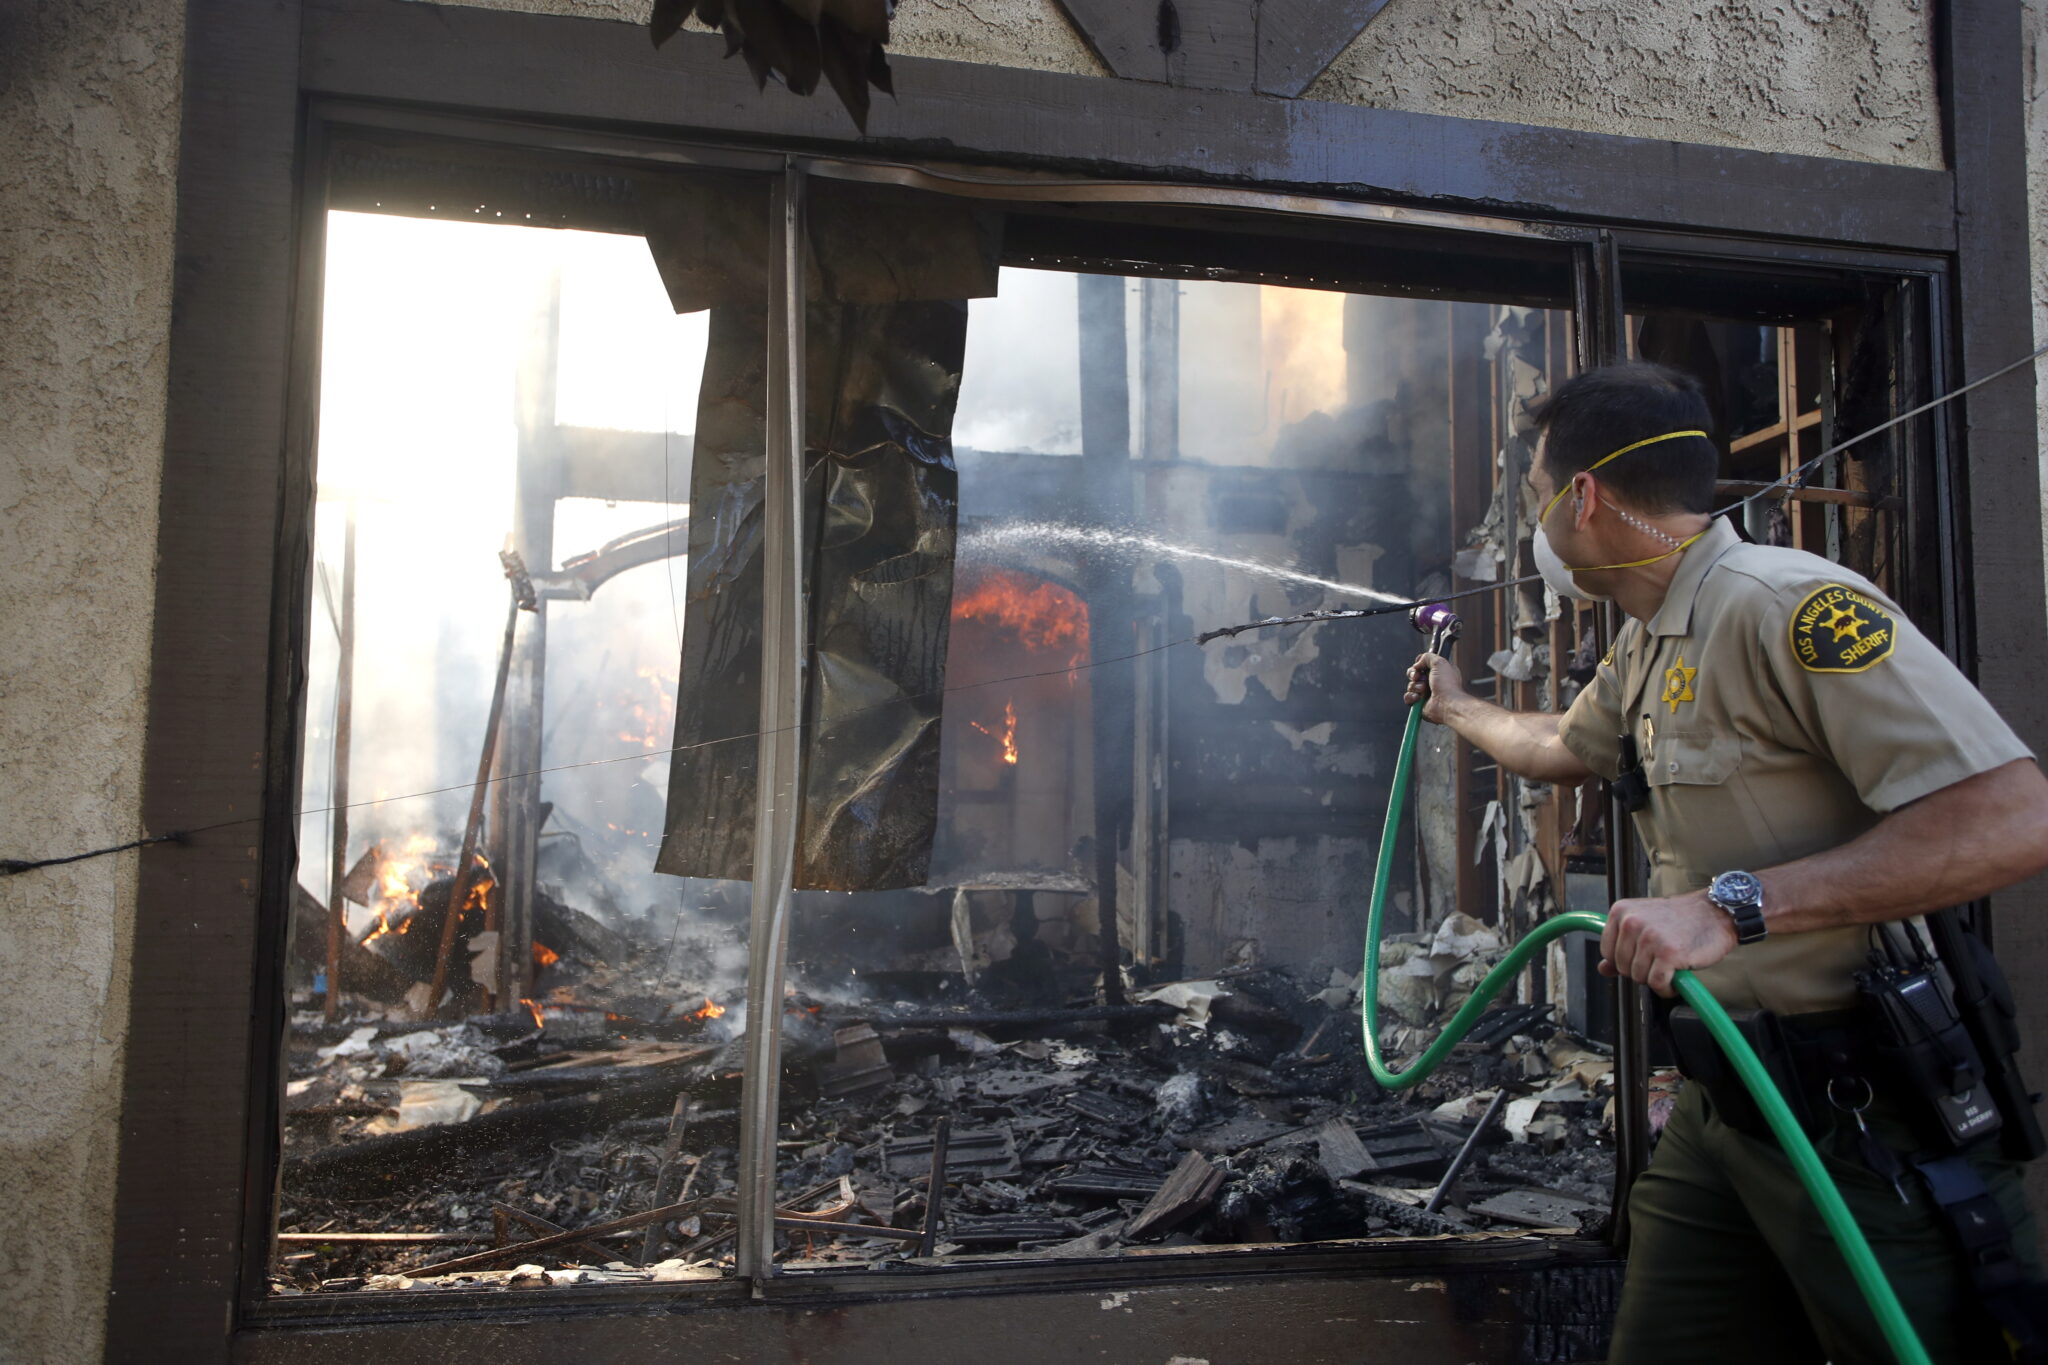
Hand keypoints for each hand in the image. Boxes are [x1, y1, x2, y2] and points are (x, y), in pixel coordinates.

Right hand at [1404, 652, 1466, 723]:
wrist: (1447, 704)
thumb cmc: (1447, 685)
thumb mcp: (1440, 662)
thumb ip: (1427, 657)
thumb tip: (1417, 663)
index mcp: (1439, 671)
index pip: (1424, 664)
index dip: (1419, 663)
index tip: (1420, 664)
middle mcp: (1433, 682)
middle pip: (1414, 673)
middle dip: (1414, 674)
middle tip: (1418, 676)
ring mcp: (1426, 693)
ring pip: (1411, 685)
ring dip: (1415, 686)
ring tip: (1423, 689)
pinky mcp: (1420, 703)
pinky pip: (1408, 697)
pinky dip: (1411, 697)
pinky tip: (1418, 698)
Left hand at [1598, 892, 1736, 996]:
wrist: (1715, 913)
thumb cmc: (1680, 919)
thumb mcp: (1644, 924)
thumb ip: (1621, 945)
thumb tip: (1603, 969)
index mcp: (1621, 911)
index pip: (1607, 951)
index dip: (1625, 960)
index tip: (1643, 955)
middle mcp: (1632, 922)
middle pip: (1622, 967)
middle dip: (1642, 970)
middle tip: (1661, 959)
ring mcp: (1650, 938)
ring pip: (1639, 977)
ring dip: (1656, 978)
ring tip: (1670, 964)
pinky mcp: (1668, 953)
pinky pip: (1657, 984)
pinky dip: (1667, 988)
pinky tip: (1676, 977)